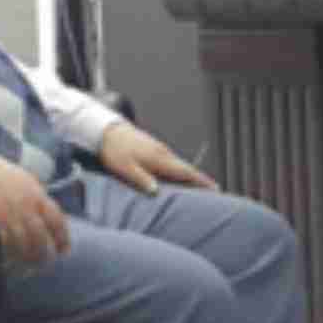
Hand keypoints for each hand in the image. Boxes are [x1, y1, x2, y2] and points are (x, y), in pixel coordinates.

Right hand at [0, 150, 70, 268]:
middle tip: (48, 262)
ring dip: (29, 255)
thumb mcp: (32, 185)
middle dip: (45, 251)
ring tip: (33, 266)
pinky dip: (10, 251)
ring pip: (22, 240)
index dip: (62, 237)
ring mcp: (9, 212)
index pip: (56, 220)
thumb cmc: (11, 178)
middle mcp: (26, 205)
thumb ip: (42, 202)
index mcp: (39, 196)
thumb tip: (54, 222)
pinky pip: (4, 239)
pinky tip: (13, 259)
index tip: (65, 250)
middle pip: (39, 234)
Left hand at [97, 120, 213, 195]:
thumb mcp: (125, 168)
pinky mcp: (155, 149)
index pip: (186, 172)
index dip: (202, 181)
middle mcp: (163, 153)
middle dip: (201, 180)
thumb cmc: (115, 150)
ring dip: (191, 176)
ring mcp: (160, 150)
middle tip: (214, 192)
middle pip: (188, 169)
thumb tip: (156, 191)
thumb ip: (142, 179)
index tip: (216, 188)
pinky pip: (173, 162)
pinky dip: (181, 171)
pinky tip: (179, 177)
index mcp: (159, 159)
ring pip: (180, 165)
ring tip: (200, 188)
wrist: (107, 131)